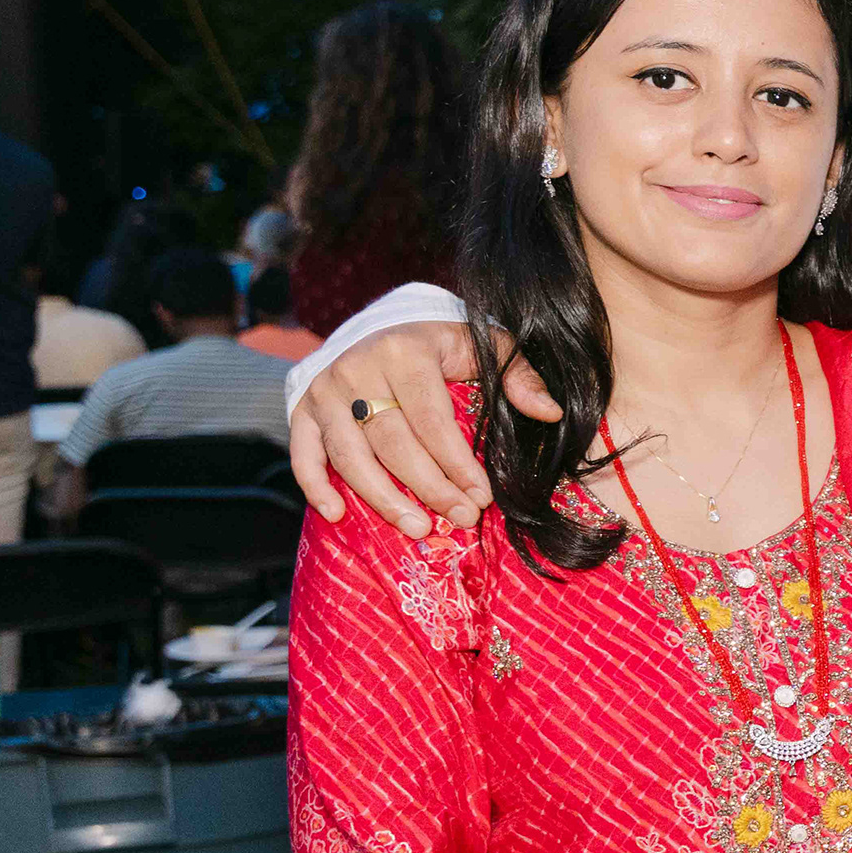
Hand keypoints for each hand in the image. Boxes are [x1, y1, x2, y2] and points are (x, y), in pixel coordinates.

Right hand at [291, 320, 549, 534]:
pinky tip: (335, 514)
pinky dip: (315, 485)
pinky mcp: (301, 408)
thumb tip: (550, 412)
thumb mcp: (484, 344)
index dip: (457, 463)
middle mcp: (357, 369)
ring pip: (350, 455)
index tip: (483, 497)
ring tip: (417, 528)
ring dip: (382, 498)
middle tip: (460, 518)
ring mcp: (324, 391)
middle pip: (393, 443)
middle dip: (429, 488)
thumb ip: (519, 374)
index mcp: (404, 352)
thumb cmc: (441, 343)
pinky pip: (303, 452)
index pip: (432, 420)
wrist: (381, 325)